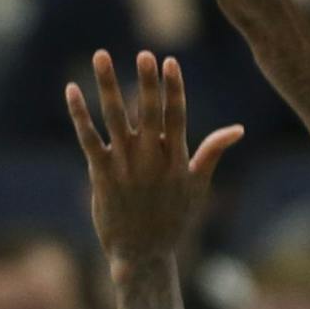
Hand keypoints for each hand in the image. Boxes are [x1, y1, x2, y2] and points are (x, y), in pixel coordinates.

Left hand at [68, 50, 243, 269]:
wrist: (142, 255)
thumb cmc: (173, 219)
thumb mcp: (197, 186)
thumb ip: (212, 152)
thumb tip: (238, 129)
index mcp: (176, 160)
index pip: (176, 116)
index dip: (173, 89)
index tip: (170, 62)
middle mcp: (150, 160)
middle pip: (148, 113)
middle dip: (146, 82)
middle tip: (144, 53)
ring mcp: (125, 167)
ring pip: (114, 118)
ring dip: (107, 85)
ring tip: (101, 55)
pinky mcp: (101, 175)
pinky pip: (88, 138)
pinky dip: (79, 114)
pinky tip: (71, 90)